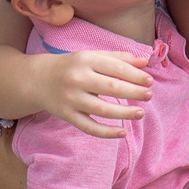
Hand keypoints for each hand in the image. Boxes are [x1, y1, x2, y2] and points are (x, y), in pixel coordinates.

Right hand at [34, 49, 150, 137]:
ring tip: (141, 113)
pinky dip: (106, 132)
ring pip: (102, 110)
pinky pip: (89, 127)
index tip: (149, 81)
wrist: (38, 79)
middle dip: (133, 92)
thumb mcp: (92, 56)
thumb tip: (145, 62)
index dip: (135, 76)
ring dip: (124, 113)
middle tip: (149, 95)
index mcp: (86, 60)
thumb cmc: (72, 66)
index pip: (116, 68)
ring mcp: (71, 99)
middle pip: (111, 88)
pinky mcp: (67, 115)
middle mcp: (77, 79)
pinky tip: (122, 132)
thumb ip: (119, 58)